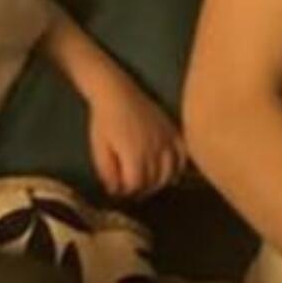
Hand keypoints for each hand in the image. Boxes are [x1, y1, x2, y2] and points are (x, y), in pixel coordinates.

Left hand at [87, 69, 185, 199]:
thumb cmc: (103, 121)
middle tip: (132, 189)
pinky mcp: (172, 131)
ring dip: (159, 182)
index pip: (136, 185)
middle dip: (141, 189)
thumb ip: (107, 172)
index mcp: (134, 155)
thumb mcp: (99, 149)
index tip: (119, 191)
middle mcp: (154, 150)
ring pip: (169, 171)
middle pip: (153, 180)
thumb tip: (115, 190)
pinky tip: (173, 175)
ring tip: (149, 184)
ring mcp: (166, 140)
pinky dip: (179, 167)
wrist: (116, 91)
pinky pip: (183, 154)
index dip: (126, 191)